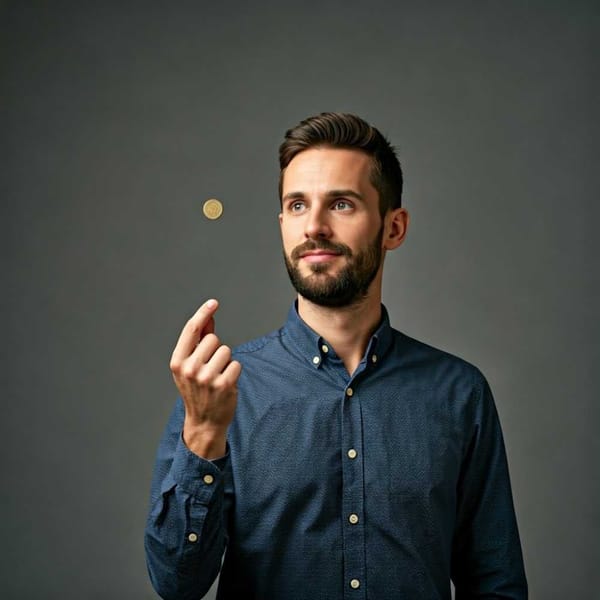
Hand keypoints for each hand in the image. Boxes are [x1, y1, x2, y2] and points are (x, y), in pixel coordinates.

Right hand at [169, 299, 241, 458]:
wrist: (203, 422)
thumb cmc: (197, 390)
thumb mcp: (191, 366)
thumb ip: (199, 340)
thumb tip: (209, 317)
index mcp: (177, 362)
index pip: (191, 330)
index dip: (203, 313)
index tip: (214, 303)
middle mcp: (190, 369)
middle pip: (213, 339)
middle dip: (216, 349)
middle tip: (211, 368)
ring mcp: (206, 378)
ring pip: (226, 350)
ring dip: (226, 361)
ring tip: (218, 376)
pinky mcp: (224, 385)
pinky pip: (236, 364)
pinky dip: (234, 371)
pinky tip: (226, 383)